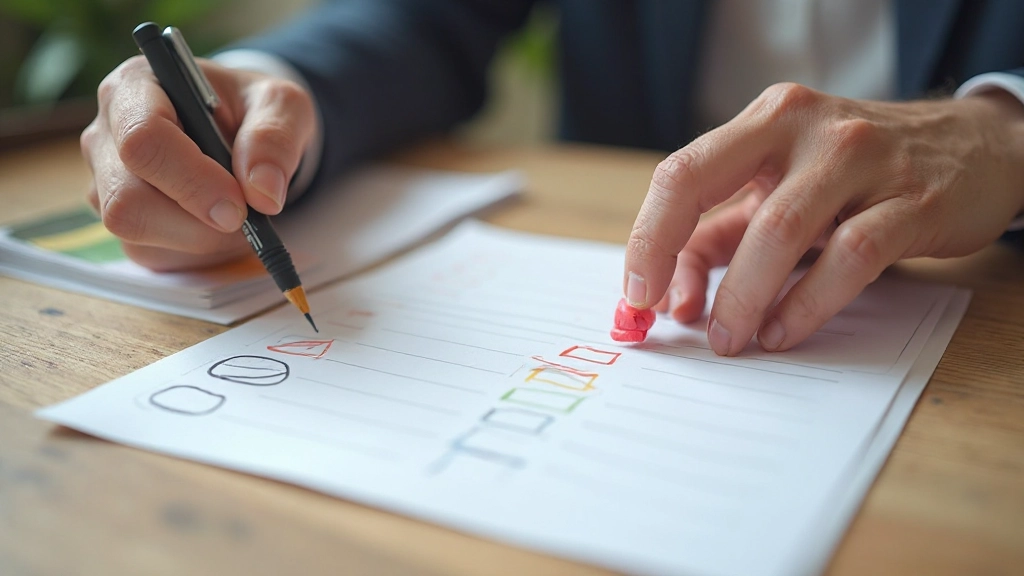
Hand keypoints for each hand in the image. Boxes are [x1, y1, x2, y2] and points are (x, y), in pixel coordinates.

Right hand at [81, 55, 315, 270]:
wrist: (241, 130)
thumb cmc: (252, 109)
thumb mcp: (280, 104)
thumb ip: (275, 139)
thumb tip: (263, 193)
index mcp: (137, 86)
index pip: (142, 139)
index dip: (192, 180)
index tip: (239, 205)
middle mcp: (107, 133)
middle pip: (127, 198)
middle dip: (195, 221)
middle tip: (244, 219)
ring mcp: (105, 180)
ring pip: (137, 232)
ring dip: (199, 238)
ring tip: (236, 214)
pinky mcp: (120, 218)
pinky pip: (150, 253)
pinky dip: (195, 251)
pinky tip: (218, 225)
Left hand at [624, 83, 1023, 355]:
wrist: (974, 148)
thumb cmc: (857, 174)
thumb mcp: (784, 186)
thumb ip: (723, 234)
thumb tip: (670, 296)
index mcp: (765, 121)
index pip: (681, 173)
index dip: (647, 236)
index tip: (636, 293)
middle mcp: (807, 128)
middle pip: (709, 185)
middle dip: (672, 257)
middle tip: (674, 322)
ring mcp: (863, 160)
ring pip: (779, 230)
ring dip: (743, 295)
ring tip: (731, 339)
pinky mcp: (913, 203)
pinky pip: (849, 257)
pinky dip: (807, 302)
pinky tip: (784, 330)